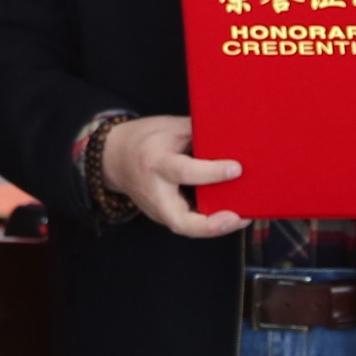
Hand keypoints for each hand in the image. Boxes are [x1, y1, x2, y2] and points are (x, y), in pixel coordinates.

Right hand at [100, 114, 246, 239]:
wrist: (114, 157)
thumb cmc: (146, 138)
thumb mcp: (171, 127)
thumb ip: (199, 134)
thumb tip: (233, 139)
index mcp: (156, 161)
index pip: (185, 172)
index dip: (212, 173)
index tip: (236, 169)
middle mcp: (155, 190)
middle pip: (179, 220)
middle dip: (211, 225)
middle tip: (238, 218)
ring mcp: (156, 208)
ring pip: (184, 227)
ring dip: (213, 228)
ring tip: (240, 218)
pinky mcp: (160, 216)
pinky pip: (185, 223)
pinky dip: (206, 224)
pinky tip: (227, 216)